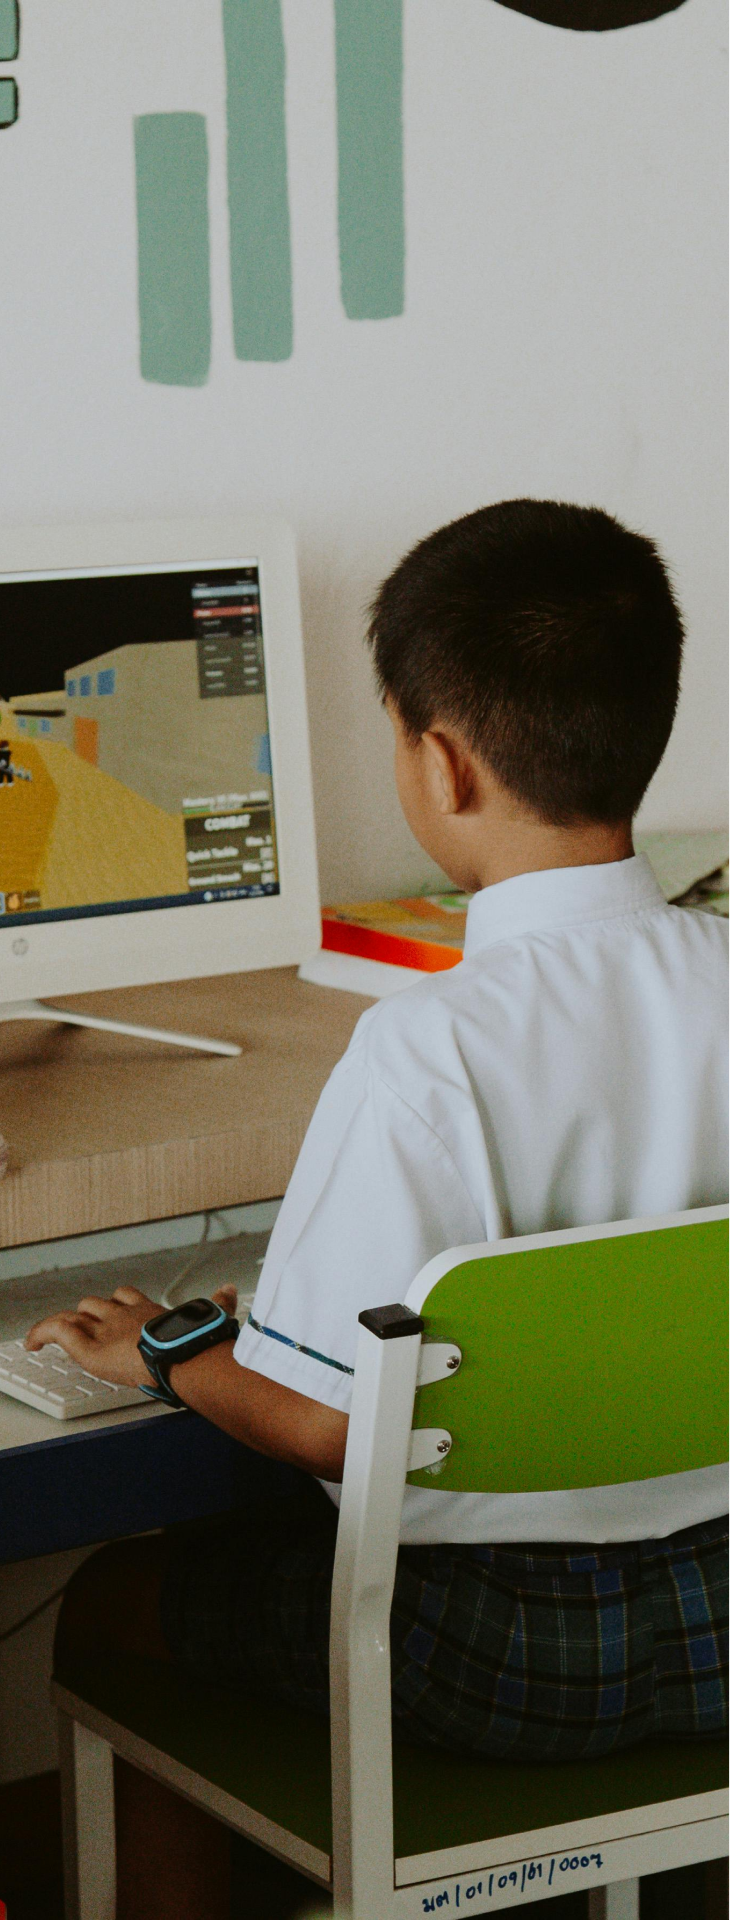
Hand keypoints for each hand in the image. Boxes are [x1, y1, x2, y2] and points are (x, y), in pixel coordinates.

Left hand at [25, 1285, 237, 1390]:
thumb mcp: (213, 1317)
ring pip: (76, 1315)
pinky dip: (41, 1335)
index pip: (127, 1297)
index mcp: (150, 1311)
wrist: (187, 1356)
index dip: (118, 1304)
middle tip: (87, 1331)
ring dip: (66, 1325)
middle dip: (91, 1315)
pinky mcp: (90, 1347)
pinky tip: (31, 1344)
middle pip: (97, 1304)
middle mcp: (124, 1314)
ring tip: (52, 1338)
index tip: (117, 1313)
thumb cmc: (200, 1342)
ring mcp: (105, 1329)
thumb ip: (221, 1303)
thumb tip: (232, 1290)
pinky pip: (57, 1331)